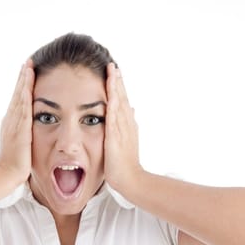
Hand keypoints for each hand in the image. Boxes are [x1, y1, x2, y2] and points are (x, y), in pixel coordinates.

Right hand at [0, 59, 34, 184]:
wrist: (6, 174)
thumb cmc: (14, 164)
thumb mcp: (18, 145)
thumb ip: (22, 135)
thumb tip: (27, 132)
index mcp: (11, 123)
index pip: (17, 100)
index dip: (21, 86)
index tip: (26, 73)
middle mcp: (10, 119)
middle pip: (17, 93)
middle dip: (23, 77)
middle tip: (28, 62)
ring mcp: (14, 122)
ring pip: (19, 96)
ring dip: (24, 80)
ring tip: (29, 65)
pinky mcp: (20, 127)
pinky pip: (23, 105)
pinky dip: (25, 92)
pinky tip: (29, 82)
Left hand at [104, 63, 142, 192]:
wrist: (131, 179)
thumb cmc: (126, 163)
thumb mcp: (127, 140)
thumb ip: (128, 125)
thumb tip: (133, 110)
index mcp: (127, 124)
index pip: (123, 101)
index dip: (119, 86)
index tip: (114, 72)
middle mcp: (127, 124)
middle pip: (122, 97)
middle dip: (117, 81)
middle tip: (113, 65)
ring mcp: (122, 129)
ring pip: (119, 103)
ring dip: (116, 87)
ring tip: (112, 71)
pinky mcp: (116, 136)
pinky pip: (114, 117)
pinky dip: (113, 103)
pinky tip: (111, 92)